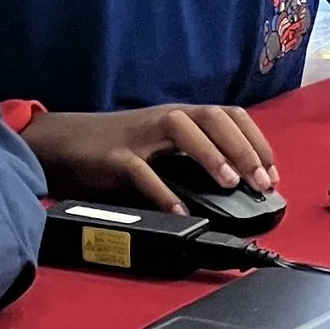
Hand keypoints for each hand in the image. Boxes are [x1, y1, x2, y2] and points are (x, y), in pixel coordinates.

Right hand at [19, 104, 278, 210]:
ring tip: (230, 184)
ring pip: (182, 129)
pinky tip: (180, 212)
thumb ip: (188, 162)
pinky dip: (164, 193)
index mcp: (177, 117)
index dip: (256, 141)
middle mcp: (162, 119)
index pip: (228, 116)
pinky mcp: (113, 157)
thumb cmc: (110, 151)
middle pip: (213, 117)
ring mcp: (138, 135)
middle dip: (244, 148)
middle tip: (262, 182)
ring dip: (211, 154)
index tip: (273, 172)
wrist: (56, 145)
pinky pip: (142, 171)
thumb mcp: (157, 150)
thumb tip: (233, 189)